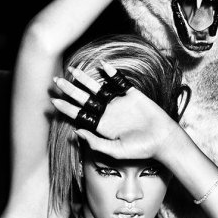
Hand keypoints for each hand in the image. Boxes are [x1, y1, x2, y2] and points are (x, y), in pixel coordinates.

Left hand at [51, 62, 178, 159]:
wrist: (163, 140)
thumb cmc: (141, 149)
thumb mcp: (116, 151)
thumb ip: (96, 143)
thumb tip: (76, 131)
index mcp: (102, 126)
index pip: (80, 115)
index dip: (67, 108)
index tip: (54, 101)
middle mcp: (108, 113)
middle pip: (85, 99)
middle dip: (70, 90)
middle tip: (56, 81)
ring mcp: (120, 103)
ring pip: (98, 88)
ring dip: (85, 79)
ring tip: (73, 70)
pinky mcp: (133, 95)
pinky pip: (120, 82)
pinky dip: (112, 73)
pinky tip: (103, 66)